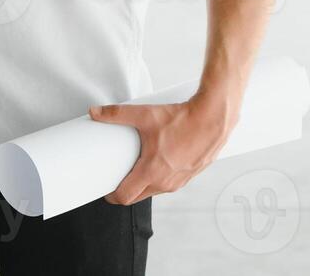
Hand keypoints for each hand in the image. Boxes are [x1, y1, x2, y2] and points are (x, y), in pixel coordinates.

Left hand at [87, 95, 238, 205]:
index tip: (106, 190)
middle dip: (126, 191)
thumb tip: (95, 112)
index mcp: (152, 171)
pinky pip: (169, 184)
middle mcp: (165, 182)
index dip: (111, 196)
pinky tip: (159, 164)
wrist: (213, 118)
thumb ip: (117, 113)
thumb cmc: (182, 119)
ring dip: (144, 185)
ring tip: (138, 168)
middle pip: (138, 197)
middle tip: (118, 178)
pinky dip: (160, 178)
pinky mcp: (189, 176)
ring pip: (154, 191)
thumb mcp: (145, 115)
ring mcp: (179, 181)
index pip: (125, 196)